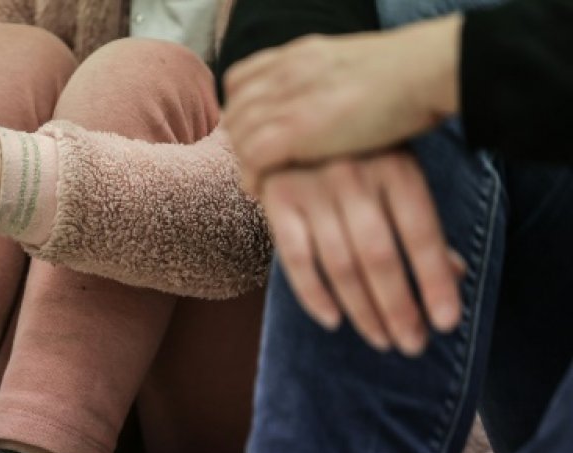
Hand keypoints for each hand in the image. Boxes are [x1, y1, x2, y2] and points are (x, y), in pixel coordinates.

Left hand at [224, 15, 461, 190]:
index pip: (240, 79)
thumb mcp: (353, 67)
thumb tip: (328, 106)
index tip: (255, 131)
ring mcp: (289, 100)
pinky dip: (252, 175)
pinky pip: (252, 157)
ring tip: (260, 179)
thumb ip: (328, 82)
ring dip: (245, 161)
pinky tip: (262, 188)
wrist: (427, 71)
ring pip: (239, 135)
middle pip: (235, 110)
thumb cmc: (410, 75)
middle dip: (239, 139)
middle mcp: (286, 73)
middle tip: (256, 164)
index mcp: (298, 53)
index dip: (241, 107)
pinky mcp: (297, 130)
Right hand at [260, 151, 462, 354]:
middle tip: (413, 345)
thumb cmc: (362, 154)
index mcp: (395, 166)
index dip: (435, 282)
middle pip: (379, 257)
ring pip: (340, 264)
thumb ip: (421, 222)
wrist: (295, 113)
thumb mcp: (399, 173)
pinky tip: (334, 321)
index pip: (421, 235)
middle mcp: (353, 176)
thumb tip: (455, 274)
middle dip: (399, 308)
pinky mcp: (278, 200)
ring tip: (383, 340)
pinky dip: (313, 294)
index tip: (447, 323)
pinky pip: (295, 258)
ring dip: (362, 311)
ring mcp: (312, 188)